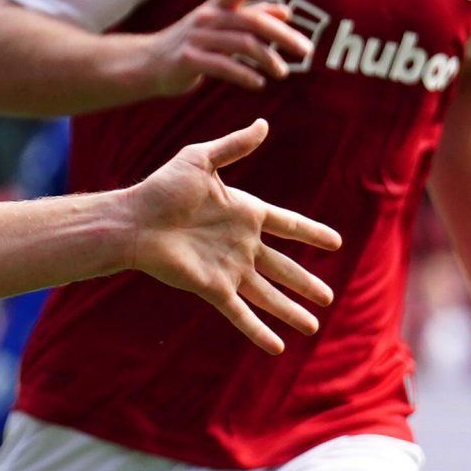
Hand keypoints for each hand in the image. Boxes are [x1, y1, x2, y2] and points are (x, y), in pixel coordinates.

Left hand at [122, 118, 342, 352]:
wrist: (134, 220)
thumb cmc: (161, 188)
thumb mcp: (200, 160)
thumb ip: (233, 146)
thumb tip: (263, 123)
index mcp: (243, 213)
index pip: (287, 224)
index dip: (310, 232)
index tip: (335, 241)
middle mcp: (240, 244)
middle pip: (283, 268)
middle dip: (306, 282)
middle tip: (330, 296)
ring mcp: (228, 268)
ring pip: (268, 295)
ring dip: (290, 311)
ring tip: (314, 326)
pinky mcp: (212, 288)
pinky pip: (241, 313)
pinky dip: (259, 331)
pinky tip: (277, 347)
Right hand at [141, 0, 314, 96]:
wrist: (146, 64)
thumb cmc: (189, 43)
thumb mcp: (217, 25)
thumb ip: (250, 15)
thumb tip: (286, 11)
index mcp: (214, 7)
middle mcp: (206, 18)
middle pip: (251, 21)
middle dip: (283, 35)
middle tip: (307, 50)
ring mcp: (196, 39)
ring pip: (242, 44)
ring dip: (268, 59)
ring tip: (283, 72)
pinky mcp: (188, 60)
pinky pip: (224, 67)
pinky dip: (245, 75)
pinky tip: (259, 83)